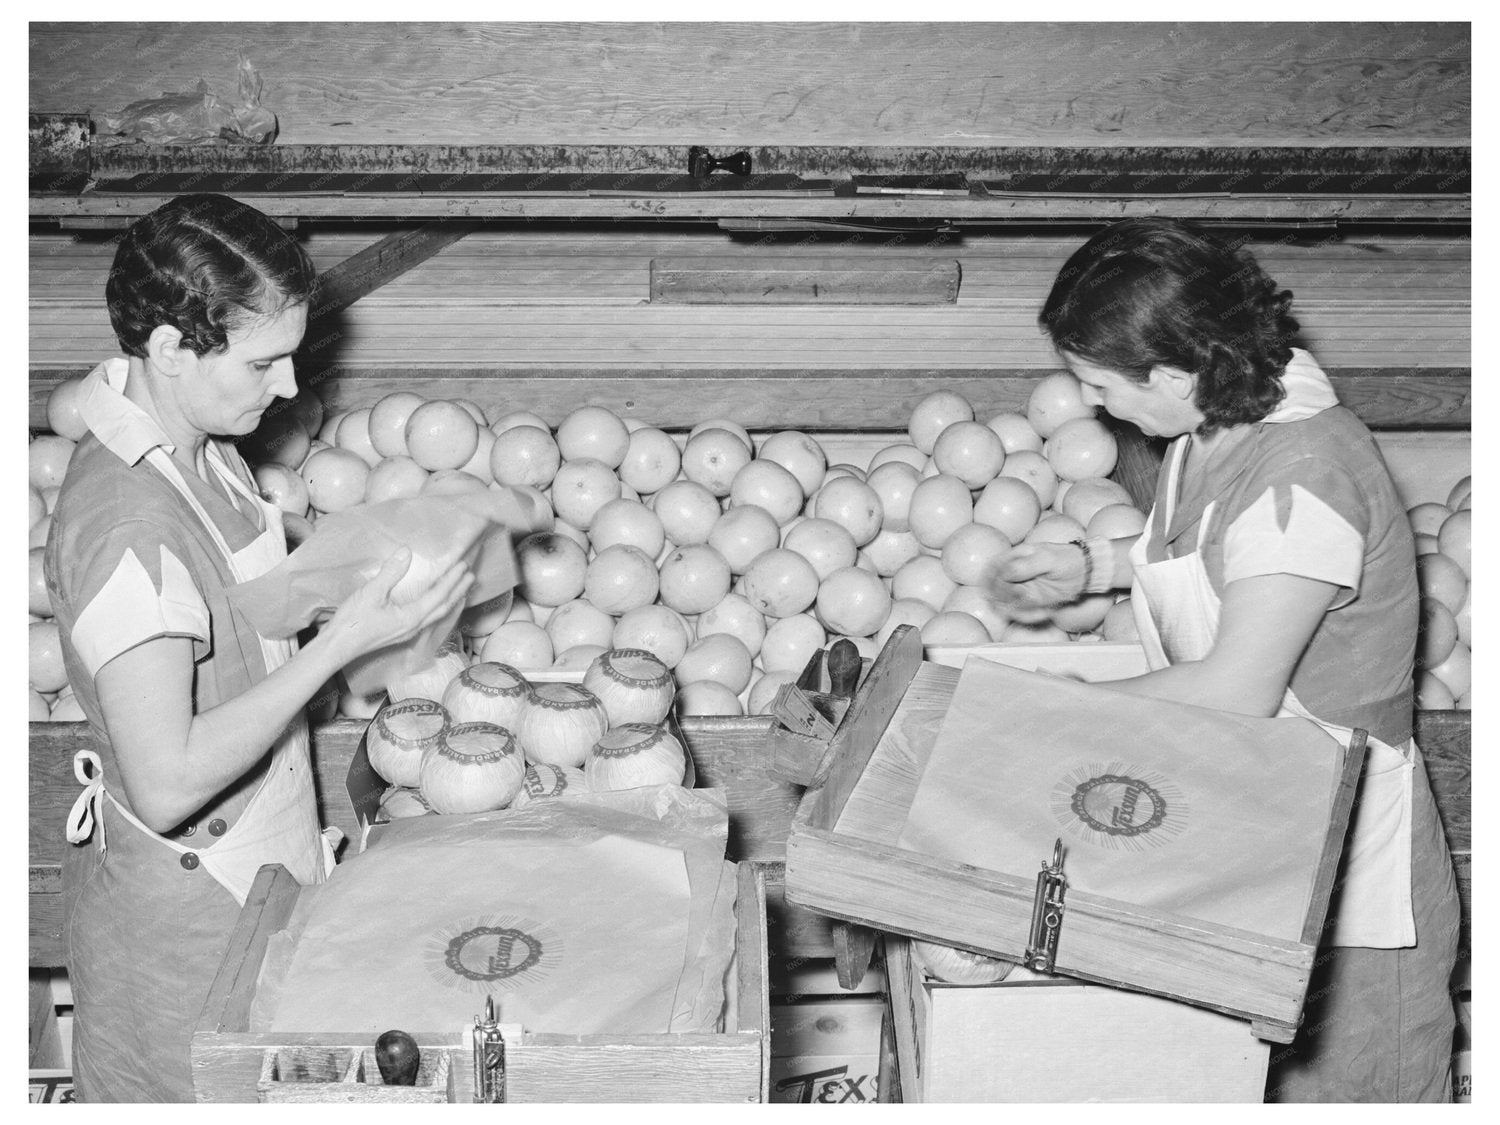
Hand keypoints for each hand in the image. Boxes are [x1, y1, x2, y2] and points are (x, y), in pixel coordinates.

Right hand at [320, 547, 474, 662]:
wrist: (337, 647)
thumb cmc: (353, 622)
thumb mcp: (371, 593)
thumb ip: (391, 572)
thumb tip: (407, 552)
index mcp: (412, 617)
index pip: (439, 595)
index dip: (453, 580)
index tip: (464, 565)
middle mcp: (415, 626)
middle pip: (444, 607)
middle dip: (458, 591)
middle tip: (471, 576)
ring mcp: (408, 632)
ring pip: (437, 614)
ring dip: (450, 600)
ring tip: (460, 589)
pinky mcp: (400, 633)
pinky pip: (427, 618)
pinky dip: (437, 607)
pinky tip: (433, 603)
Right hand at [984, 542, 1084, 622]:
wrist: (1085, 574)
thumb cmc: (1067, 560)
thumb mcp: (1047, 559)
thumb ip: (1024, 566)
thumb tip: (1005, 576)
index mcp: (1012, 557)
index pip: (992, 572)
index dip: (999, 584)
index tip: (1018, 590)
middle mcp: (1010, 574)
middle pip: (994, 592)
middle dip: (1010, 601)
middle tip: (1031, 600)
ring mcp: (1017, 590)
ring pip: (1003, 606)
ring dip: (1020, 612)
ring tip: (1042, 610)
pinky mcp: (1026, 603)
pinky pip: (1018, 614)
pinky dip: (1030, 617)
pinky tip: (1046, 613)